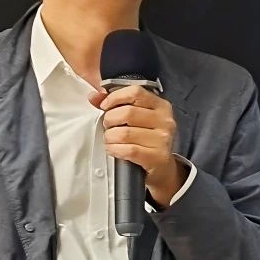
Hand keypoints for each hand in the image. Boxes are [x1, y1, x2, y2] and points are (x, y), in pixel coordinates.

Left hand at [91, 85, 187, 206]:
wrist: (162, 167)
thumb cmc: (147, 139)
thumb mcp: (136, 118)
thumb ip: (115, 104)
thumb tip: (94, 96)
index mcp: (161, 106)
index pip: (136, 92)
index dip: (115, 97)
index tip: (105, 106)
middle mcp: (165, 121)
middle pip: (128, 112)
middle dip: (110, 120)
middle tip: (108, 126)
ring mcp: (163, 139)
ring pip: (125, 133)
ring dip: (110, 138)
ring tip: (110, 140)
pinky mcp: (157, 157)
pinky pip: (129, 150)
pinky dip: (115, 149)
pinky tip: (114, 149)